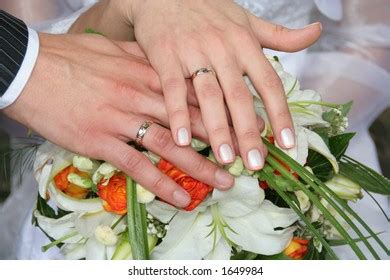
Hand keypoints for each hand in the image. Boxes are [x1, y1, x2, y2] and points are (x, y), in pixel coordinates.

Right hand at [3, 33, 233, 206]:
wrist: (29, 68)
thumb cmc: (71, 57)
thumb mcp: (113, 50)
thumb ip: (143, 60)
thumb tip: (164, 64)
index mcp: (147, 74)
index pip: (194, 94)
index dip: (222, 110)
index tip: (243, 124)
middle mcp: (141, 97)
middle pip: (191, 123)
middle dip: (223, 141)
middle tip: (247, 158)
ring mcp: (122, 121)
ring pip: (171, 147)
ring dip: (201, 168)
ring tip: (225, 183)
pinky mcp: (101, 142)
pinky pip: (138, 167)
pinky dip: (161, 185)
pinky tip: (181, 199)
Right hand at [120, 0, 321, 169]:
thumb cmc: (208, 10)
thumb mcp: (247, 20)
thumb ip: (280, 34)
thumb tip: (316, 31)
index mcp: (246, 42)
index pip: (270, 83)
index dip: (281, 114)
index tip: (288, 143)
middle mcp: (223, 48)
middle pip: (240, 96)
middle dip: (249, 132)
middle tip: (256, 163)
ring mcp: (194, 52)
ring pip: (210, 96)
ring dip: (218, 130)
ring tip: (225, 159)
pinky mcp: (166, 55)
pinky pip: (172, 89)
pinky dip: (178, 114)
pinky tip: (182, 139)